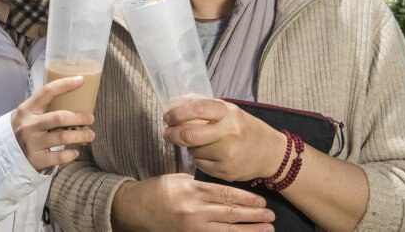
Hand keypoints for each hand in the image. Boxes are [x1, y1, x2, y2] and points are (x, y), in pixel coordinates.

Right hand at [10, 76, 94, 169]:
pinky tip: (75, 152)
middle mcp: (28, 125)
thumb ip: (44, 107)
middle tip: (91, 118)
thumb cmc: (25, 129)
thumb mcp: (28, 114)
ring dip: (80, 136)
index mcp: (27, 109)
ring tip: (90, 135)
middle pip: (59, 117)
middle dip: (79, 117)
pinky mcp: (35, 160)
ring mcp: (31, 143)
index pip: (47, 92)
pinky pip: (58, 157)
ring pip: (62, 137)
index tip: (81, 80)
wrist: (5, 153)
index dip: (64, 85)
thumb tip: (73, 96)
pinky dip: (71, 154)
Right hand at [111, 175, 274, 231]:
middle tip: (271, 216)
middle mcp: (194, 209)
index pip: (225, 194)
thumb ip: (198, 183)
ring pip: (227, 230)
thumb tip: (222, 187)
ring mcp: (192, 227)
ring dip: (250, 230)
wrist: (133, 209)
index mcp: (191, 190)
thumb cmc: (155, 191)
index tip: (261, 200)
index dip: (246, 197)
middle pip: (230, 212)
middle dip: (254, 215)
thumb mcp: (176, 178)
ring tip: (266, 228)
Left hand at [162, 99, 286, 182]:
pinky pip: (200, 164)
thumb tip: (175, 101)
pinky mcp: (226, 171)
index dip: (177, 113)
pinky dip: (198, 159)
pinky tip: (208, 154)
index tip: (167, 116)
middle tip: (166, 133)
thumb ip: (203, 105)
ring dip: (189, 147)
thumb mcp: (229, 111)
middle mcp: (228, 133)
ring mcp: (227, 154)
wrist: (271, 154)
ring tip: (198, 143)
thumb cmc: (245, 128)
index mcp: (228, 113)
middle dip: (172, 134)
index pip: (197, 109)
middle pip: (189, 135)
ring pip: (193, 151)